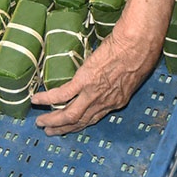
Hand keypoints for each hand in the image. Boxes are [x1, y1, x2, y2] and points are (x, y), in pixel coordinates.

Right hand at [31, 27, 161, 134]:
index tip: (71, 125)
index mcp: (117, 100)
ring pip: (69, 114)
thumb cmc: (140, 52)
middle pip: (80, 121)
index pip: (96, 117)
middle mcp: (105, 102)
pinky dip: (48, 99)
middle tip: (50, 132)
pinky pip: (62, 95)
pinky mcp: (84, 81)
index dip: (81, 122)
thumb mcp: (132, 73)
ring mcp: (93, 93)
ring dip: (54, 120)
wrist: (138, 44)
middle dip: (64, 128)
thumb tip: (113, 74)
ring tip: (40, 122)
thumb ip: (120, 79)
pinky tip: (37, 100)